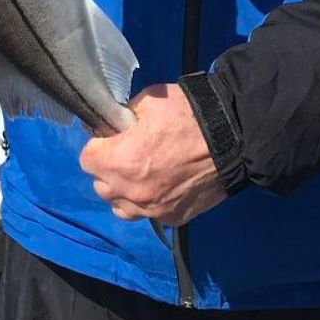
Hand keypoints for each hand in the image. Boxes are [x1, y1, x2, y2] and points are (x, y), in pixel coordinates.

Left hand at [80, 84, 226, 226]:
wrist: (232, 137)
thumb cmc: (188, 114)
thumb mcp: (148, 101)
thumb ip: (121, 118)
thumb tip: (108, 128)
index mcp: (121, 160)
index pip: (87, 159)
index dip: (99, 146)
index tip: (112, 139)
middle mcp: (131, 191)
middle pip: (101, 186)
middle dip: (110, 169)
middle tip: (129, 154)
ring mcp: (152, 208)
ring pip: (120, 207)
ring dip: (125, 191)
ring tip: (143, 174)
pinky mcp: (172, 217)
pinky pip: (147, 214)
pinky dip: (149, 202)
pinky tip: (163, 184)